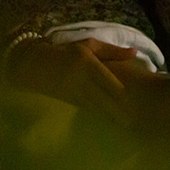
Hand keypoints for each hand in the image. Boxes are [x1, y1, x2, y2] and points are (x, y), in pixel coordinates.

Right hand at [10, 38, 136, 125]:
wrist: (35, 64)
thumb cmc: (67, 51)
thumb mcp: (89, 45)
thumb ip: (112, 51)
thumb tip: (135, 53)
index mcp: (87, 63)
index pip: (107, 81)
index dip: (120, 95)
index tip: (135, 103)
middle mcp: (79, 78)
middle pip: (103, 97)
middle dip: (117, 110)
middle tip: (133, 121)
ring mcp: (72, 91)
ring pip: (95, 105)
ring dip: (110, 115)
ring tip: (126, 124)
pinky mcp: (68, 100)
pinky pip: (87, 108)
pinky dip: (100, 113)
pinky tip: (110, 120)